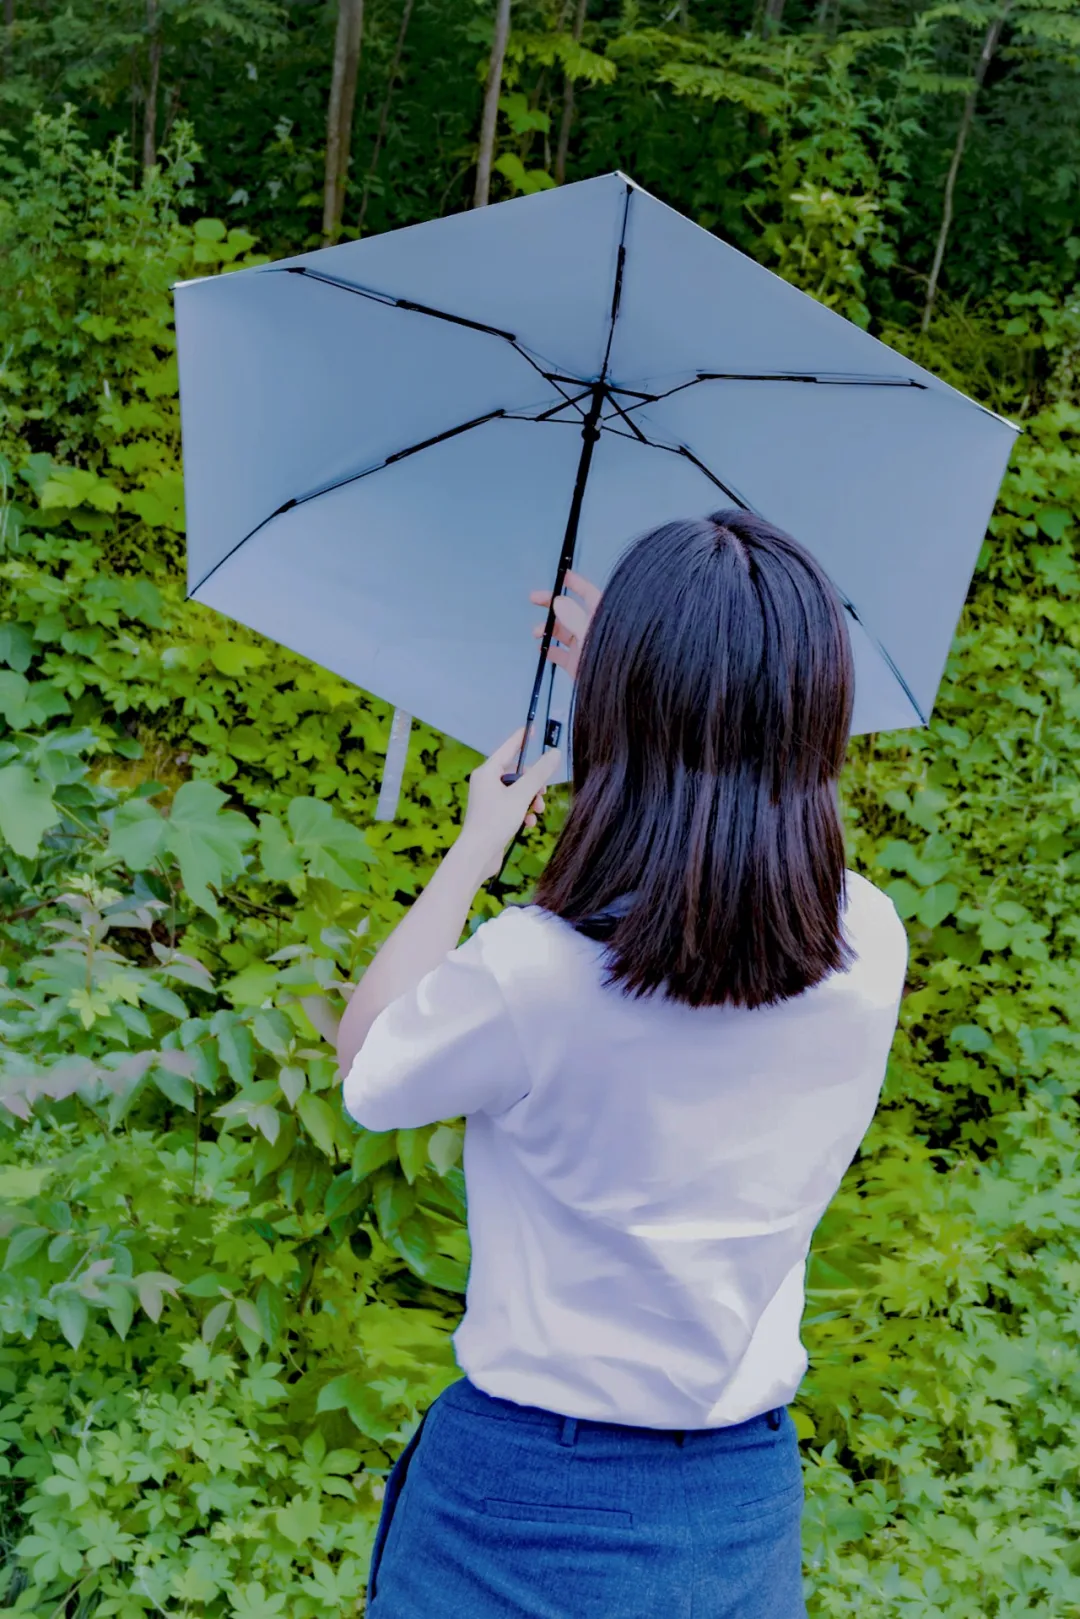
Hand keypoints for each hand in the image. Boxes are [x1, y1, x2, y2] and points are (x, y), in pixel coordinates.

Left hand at [456, 727, 561, 881]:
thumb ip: (539, 774)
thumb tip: (554, 754)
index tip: (530, 728)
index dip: (521, 738)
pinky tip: (528, 824)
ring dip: (531, 799)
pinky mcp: (492, 815)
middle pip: (516, 773)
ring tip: (537, 810)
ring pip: (517, 791)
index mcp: (487, 773)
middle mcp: (485, 783)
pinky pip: (513, 806)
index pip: (508, 748)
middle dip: (533, 783)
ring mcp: (488, 800)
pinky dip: (523, 812)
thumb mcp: (521, 795)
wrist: (478, 855)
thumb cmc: (494, 822)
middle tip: (543, 791)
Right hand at [529, 569, 601, 681]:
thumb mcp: (591, 635)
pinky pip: (560, 654)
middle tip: (533, 598)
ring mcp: (583, 647)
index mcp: (601, 618)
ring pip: (562, 632)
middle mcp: (590, 629)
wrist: (618, 690)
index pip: (588, 594)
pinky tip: (541, 648)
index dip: (575, 583)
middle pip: (568, 611)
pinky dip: (549, 650)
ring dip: (547, 628)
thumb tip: (558, 601)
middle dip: (551, 604)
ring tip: (536, 632)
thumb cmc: (611, 658)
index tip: (561, 575)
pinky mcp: (577, 665)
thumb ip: (574, 618)